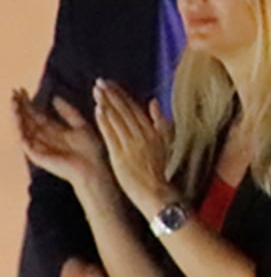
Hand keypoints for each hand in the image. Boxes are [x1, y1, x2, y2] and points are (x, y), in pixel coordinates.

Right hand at [15, 90, 107, 187]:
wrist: (93, 168)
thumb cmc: (90, 149)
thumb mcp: (80, 125)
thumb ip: (68, 112)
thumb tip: (54, 97)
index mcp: (53, 130)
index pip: (36, 114)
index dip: (29, 102)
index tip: (21, 89)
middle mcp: (43, 138)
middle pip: (27, 119)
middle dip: (20, 106)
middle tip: (14, 91)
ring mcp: (38, 146)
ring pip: (23, 128)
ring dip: (17, 115)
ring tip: (13, 101)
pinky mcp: (37, 155)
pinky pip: (25, 141)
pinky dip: (20, 129)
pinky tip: (18, 117)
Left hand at [93, 82, 173, 218]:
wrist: (158, 194)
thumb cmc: (163, 171)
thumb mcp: (167, 142)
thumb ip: (160, 122)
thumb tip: (153, 102)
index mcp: (153, 131)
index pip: (135, 108)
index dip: (122, 94)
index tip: (111, 84)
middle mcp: (143, 135)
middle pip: (125, 110)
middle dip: (112, 95)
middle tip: (100, 82)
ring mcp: (131, 145)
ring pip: (118, 119)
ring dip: (107, 103)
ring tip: (97, 90)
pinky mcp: (121, 156)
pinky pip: (112, 135)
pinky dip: (106, 122)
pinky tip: (98, 110)